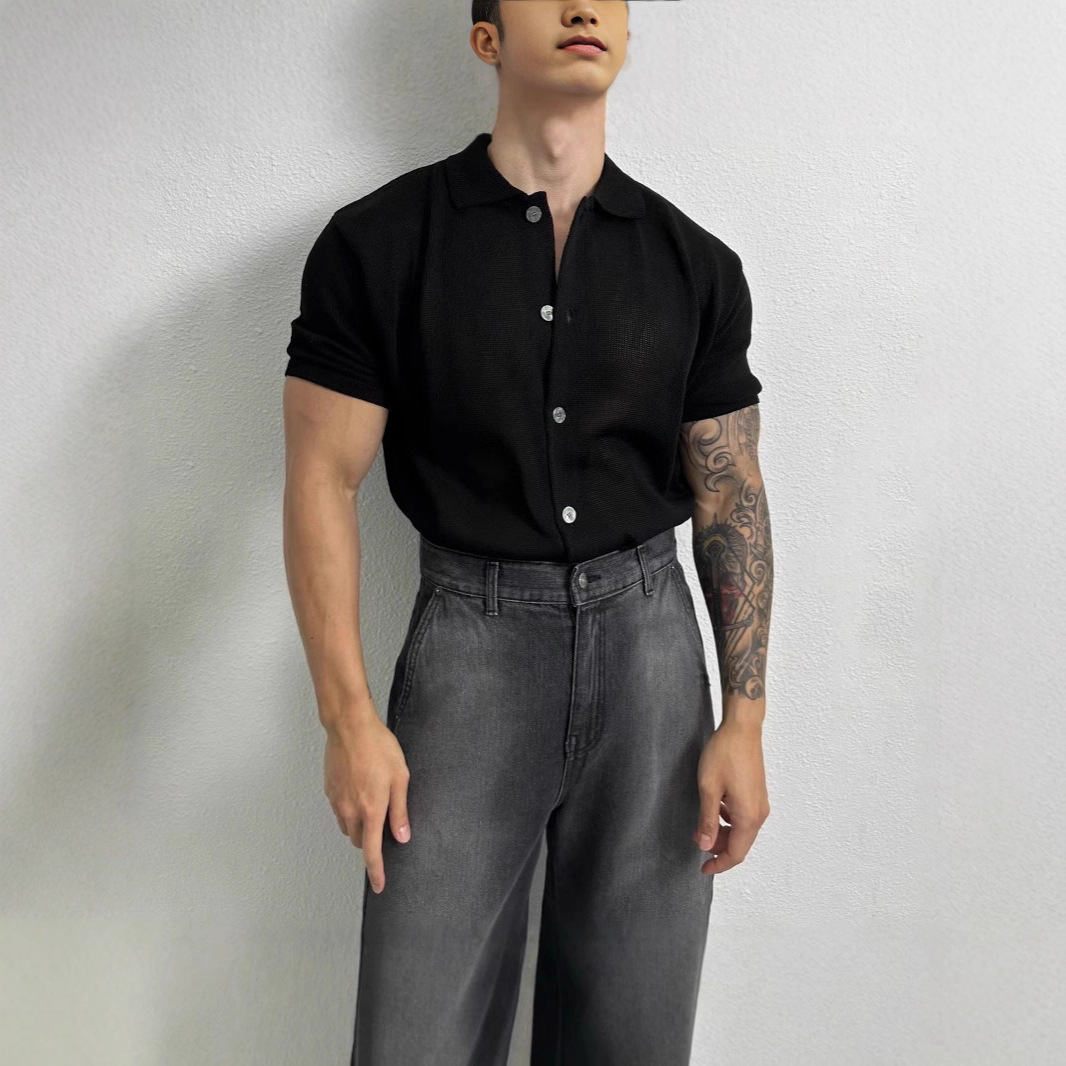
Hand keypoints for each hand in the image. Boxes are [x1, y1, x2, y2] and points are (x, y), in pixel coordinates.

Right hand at [324, 708, 411, 894]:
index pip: (372, 852)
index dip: (376, 871)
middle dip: (371, 841)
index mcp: (371, 811)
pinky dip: (350, 810)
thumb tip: (402, 836)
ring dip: (360, 825)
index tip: (378, 886)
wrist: (350, 727)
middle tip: (385, 822)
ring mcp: (337, 802)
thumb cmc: (379, 748)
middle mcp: (350, 811)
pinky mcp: (329, 791)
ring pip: (348, 827)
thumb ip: (400, 810)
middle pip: (359, 841)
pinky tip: (360, 790)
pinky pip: (340, 811)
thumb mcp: (400, 778)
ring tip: (373, 802)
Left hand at [692, 719, 769, 873]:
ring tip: (702, 825)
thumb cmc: (724, 754)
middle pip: (740, 845)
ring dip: (723, 834)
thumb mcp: (708, 788)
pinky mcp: (758, 794)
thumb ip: (707, 820)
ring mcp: (761, 804)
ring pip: (743, 831)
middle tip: (696, 839)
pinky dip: (730, 821)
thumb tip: (705, 846)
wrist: (742, 729)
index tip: (702, 868)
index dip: (718, 864)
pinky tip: (715, 809)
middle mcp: (759, 813)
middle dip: (719, 848)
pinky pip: (745, 818)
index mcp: (748, 816)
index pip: (735, 853)